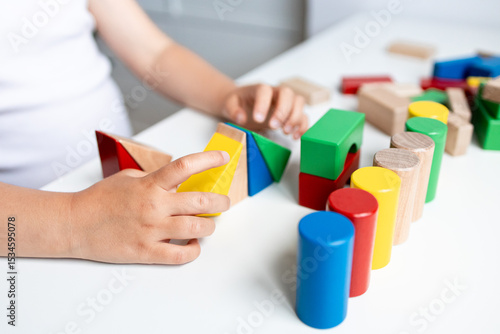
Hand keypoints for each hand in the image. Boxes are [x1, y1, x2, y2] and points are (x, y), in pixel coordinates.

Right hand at [67, 151, 230, 264]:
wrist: (74, 224)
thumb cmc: (99, 199)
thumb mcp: (128, 178)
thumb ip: (154, 179)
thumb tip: (177, 182)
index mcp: (149, 185)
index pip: (185, 166)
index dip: (208, 160)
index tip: (223, 159)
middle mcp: (154, 206)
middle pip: (200, 202)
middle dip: (220, 202)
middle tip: (223, 202)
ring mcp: (151, 230)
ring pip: (196, 229)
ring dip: (210, 226)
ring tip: (209, 224)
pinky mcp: (146, 252)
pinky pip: (180, 255)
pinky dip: (193, 250)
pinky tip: (193, 245)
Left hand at [222, 84, 307, 138]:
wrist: (243, 102)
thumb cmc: (238, 102)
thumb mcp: (229, 104)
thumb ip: (233, 110)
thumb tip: (241, 118)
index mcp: (260, 89)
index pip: (265, 90)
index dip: (263, 104)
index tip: (258, 119)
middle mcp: (276, 93)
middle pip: (287, 94)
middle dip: (283, 111)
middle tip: (274, 126)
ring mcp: (285, 102)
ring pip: (299, 102)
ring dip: (295, 118)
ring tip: (285, 131)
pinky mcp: (291, 113)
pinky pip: (303, 116)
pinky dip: (303, 126)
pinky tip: (296, 136)